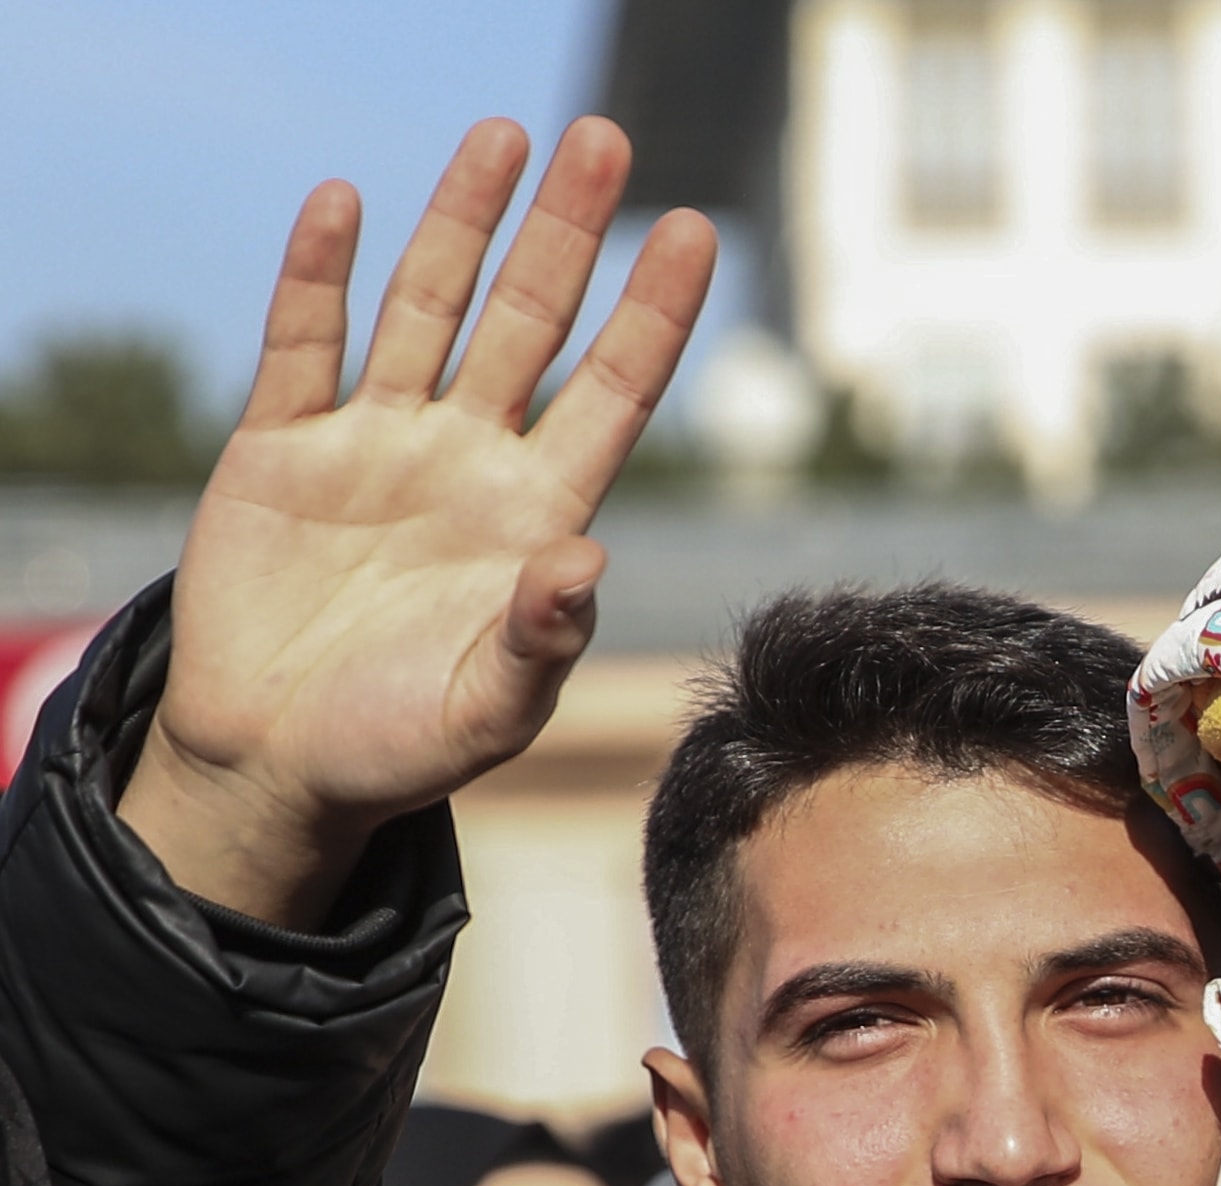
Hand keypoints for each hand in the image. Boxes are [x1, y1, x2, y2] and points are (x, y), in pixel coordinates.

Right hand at [118, 117, 715, 926]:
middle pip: (529, 323)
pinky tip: (344, 205)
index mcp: (536, 514)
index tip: (693, 229)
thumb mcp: (489, 710)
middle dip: (564, 233)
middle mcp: (467, 459)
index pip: (613, 392)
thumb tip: (587, 559)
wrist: (279, 766)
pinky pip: (302, 345)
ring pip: (426, 308)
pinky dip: (318, 276)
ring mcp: (375, 443)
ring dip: (460, 224)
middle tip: (603, 136)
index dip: (652, 313)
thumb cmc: (402, 746)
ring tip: (502, 136)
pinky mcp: (280, 449)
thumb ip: (543, 639)